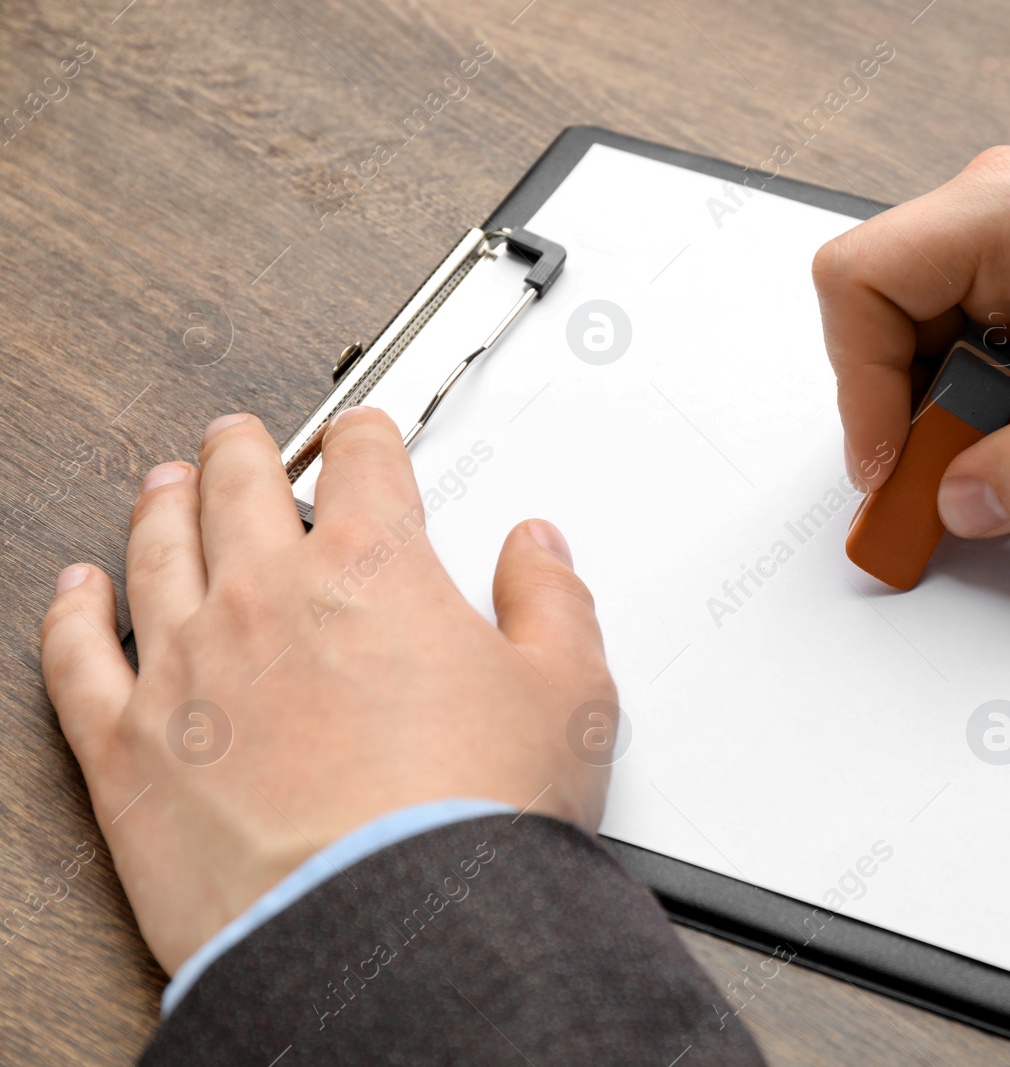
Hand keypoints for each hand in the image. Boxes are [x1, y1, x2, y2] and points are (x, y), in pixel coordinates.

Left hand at [38, 408, 615, 974]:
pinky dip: (73, 612)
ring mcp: (186, 664)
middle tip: (244, 438)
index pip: (363, 461)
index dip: (367, 434)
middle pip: (238, 483)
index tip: (365, 435)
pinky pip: (78, 657)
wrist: (392, 927)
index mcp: (374, 567)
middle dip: (246, 450)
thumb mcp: (569, 694)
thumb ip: (555, 600)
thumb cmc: (476, 817)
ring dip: (161, 504)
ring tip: (164, 484)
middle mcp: (266, 595)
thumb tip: (539, 549)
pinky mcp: (127, 747)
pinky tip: (78, 591)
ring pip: (154, 549)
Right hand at [813, 145, 1009, 535]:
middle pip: (883, 321)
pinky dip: (990, 408)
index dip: (859, 387)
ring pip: (924, 344)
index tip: (896, 469)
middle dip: (911, 418)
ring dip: (955, 418)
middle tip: (956, 490)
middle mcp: (996, 213)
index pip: (860, 282)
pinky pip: (971, 350)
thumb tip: (961, 505)